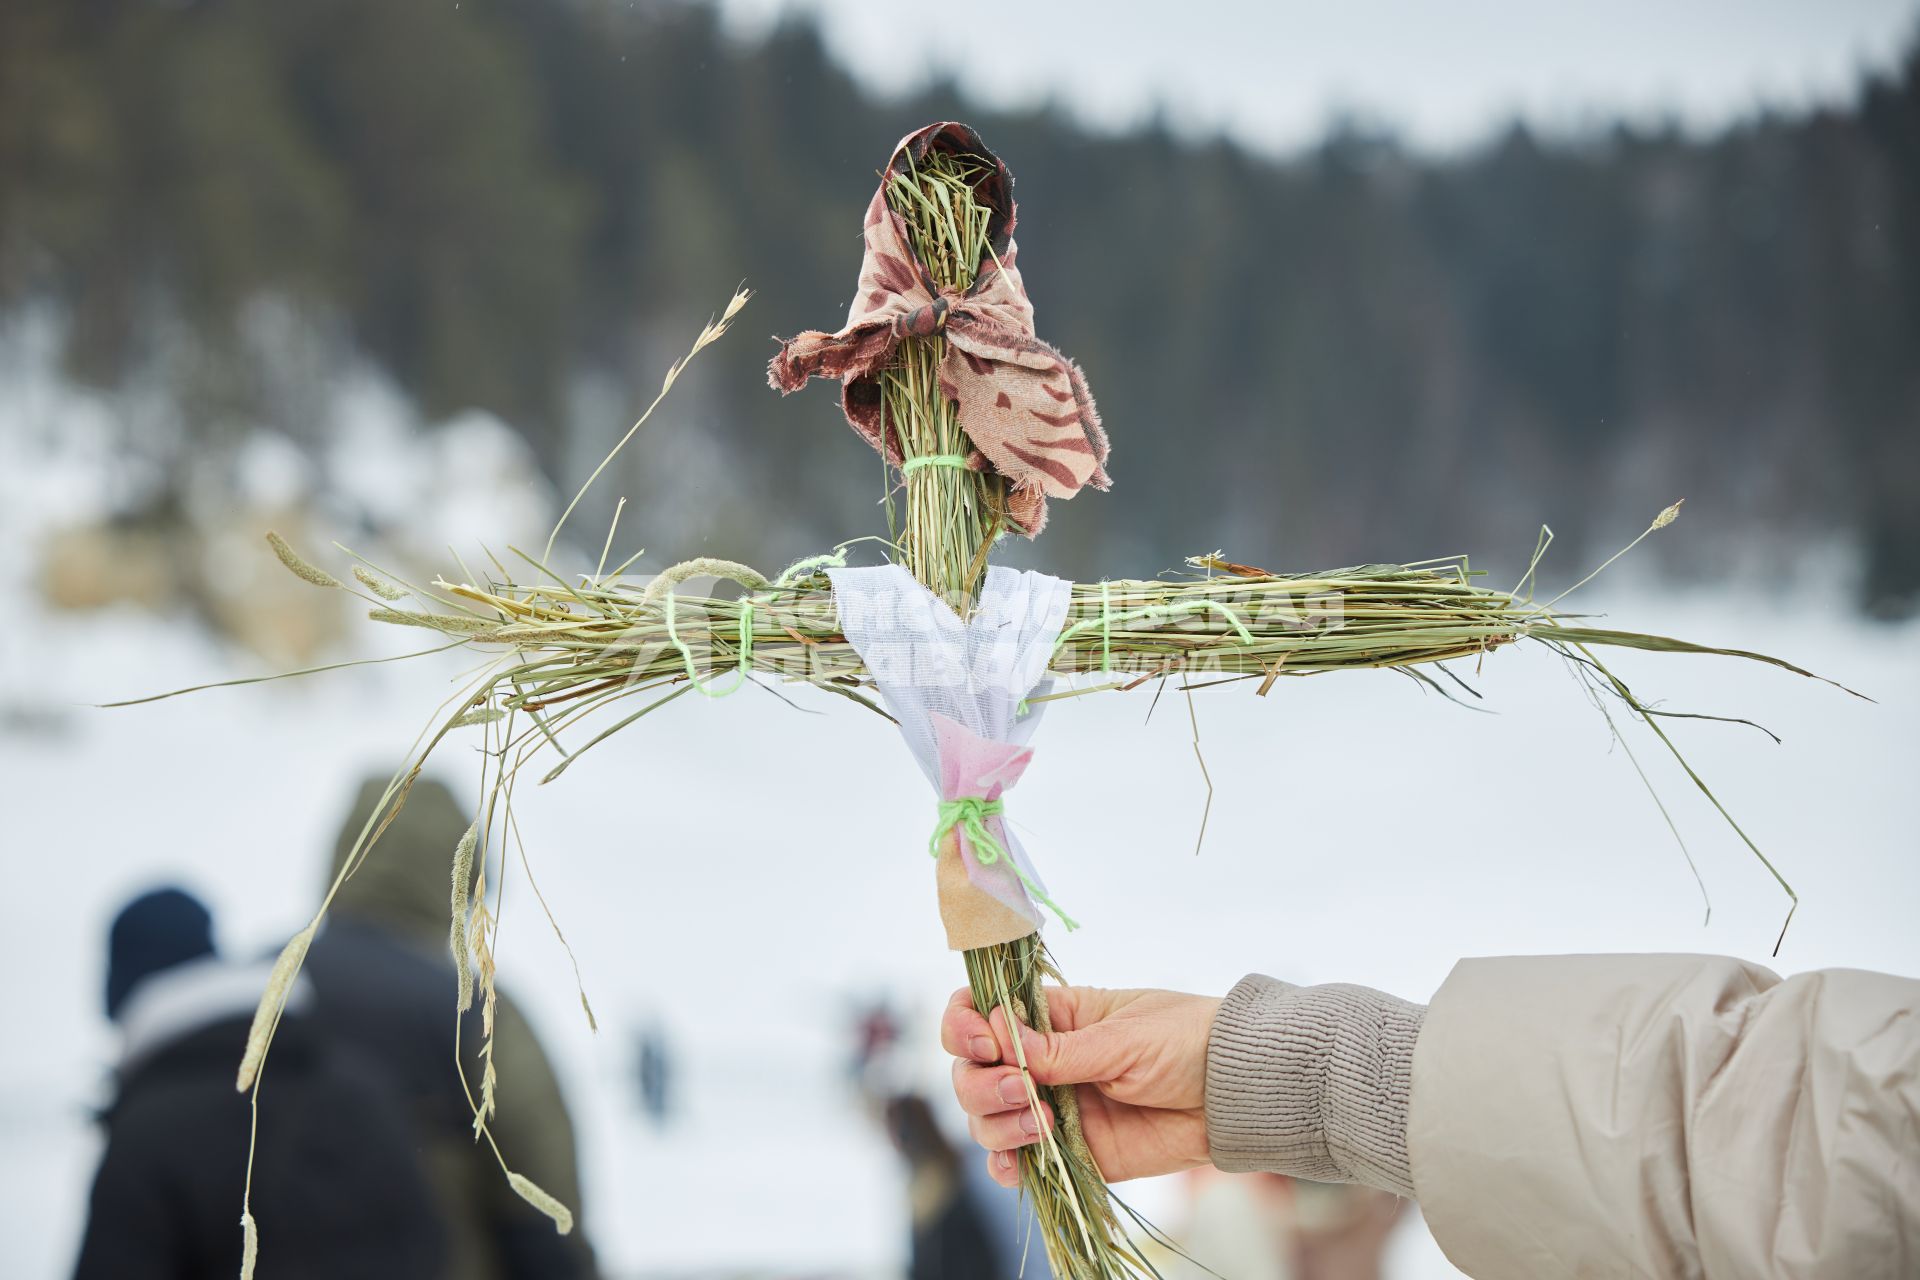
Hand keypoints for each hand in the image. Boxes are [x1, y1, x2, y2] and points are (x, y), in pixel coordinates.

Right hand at [941, 984, 1220, 1187]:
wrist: (1230, 1096)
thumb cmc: (1184, 1043)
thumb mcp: (1123, 1037)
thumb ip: (1061, 1048)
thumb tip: (1002, 1039)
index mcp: (1052, 1017)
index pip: (982, 1012)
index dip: (966, 1025)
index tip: (986, 1043)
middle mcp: (1041, 1061)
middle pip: (972, 1071)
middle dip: (983, 1084)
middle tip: (1026, 1091)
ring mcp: (1051, 1107)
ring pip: (985, 1117)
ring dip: (995, 1124)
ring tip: (1040, 1126)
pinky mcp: (1069, 1150)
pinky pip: (1016, 1161)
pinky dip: (1004, 1164)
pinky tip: (1016, 1163)